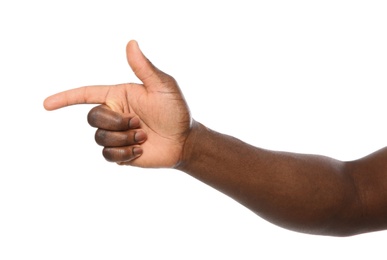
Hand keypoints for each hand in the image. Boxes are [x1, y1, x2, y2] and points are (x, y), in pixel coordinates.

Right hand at [44, 40, 191, 167]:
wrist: (184, 141)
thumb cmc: (176, 111)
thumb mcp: (163, 87)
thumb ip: (144, 68)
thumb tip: (131, 43)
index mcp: (118, 96)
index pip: (86, 94)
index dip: (65, 98)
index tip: (46, 105)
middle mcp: (114, 114)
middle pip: (93, 118)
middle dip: (116, 122)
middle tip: (139, 123)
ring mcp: (116, 134)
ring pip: (100, 138)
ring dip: (124, 138)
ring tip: (143, 136)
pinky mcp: (119, 153)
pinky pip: (108, 156)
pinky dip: (125, 154)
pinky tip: (141, 150)